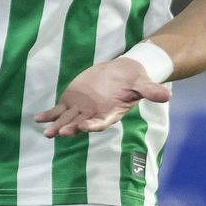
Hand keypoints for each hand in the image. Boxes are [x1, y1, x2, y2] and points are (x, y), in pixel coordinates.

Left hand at [34, 58, 171, 137]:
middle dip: (71, 128)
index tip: (84, 127)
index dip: (92, 125)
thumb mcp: (143, 84)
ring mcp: (82, 110)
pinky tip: (38, 119)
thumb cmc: (133, 80)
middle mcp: (94, 115)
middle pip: (81, 124)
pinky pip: (59, 111)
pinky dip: (49, 115)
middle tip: (60, 132)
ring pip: (67, 120)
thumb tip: (168, 95)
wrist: (122, 73)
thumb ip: (151, 92)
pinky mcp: (72, 102)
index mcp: (110, 113)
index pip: (101, 122)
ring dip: (57, 126)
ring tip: (47, 132)